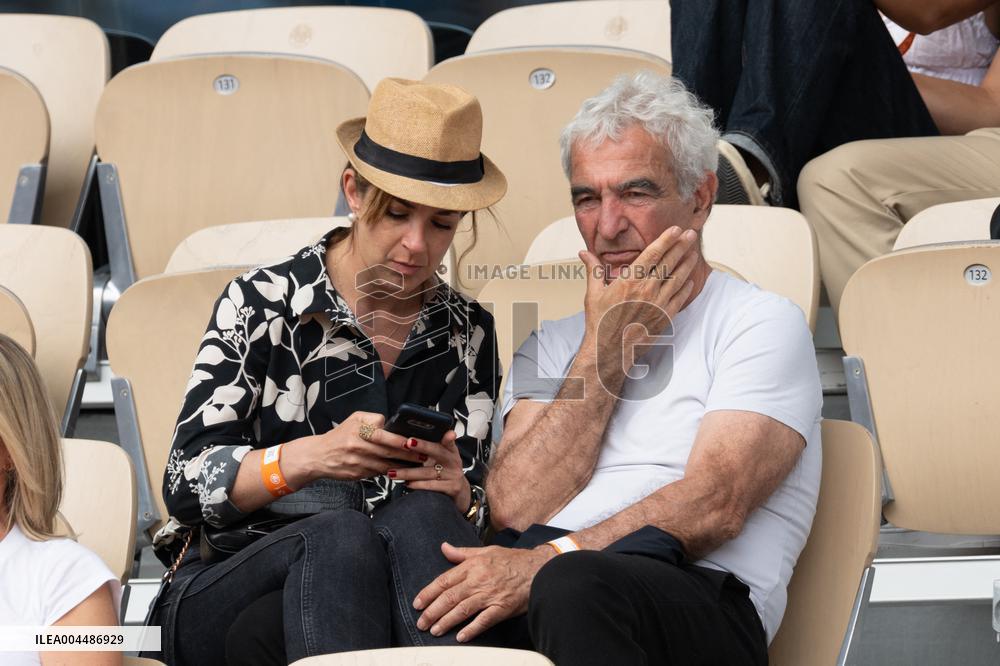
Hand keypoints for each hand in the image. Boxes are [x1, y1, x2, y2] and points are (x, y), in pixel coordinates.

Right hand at [281, 411, 421, 484]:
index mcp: (359, 431)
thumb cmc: (340, 435)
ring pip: (386, 465)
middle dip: (408, 455)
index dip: (400, 440)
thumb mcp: (354, 419)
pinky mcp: (358, 475)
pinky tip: (403, 471)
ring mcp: (358, 463)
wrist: (318, 456)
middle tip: (424, 455)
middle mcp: (358, 447)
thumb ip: (373, 419)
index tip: (414, 441)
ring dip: (404, 466)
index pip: (384, 435)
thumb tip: (391, 423)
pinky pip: (379, 473)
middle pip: (388, 452)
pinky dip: (392, 472)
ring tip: (418, 464)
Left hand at [389, 431, 470, 510]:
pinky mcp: (451, 488)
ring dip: (409, 472)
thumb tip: (409, 439)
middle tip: (408, 442)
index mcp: (450, 450)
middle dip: (422, 446)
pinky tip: (406, 484)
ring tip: (392, 472)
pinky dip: (418, 485)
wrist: (459, 491)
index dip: (447, 437)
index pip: (449, 440)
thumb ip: (430, 447)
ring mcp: (453, 475)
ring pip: (428, 472)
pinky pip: (431, 485)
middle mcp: (453, 461)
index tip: (446, 432)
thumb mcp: (442, 457)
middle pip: (437, 451)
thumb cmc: (444, 470)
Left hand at [413, 543, 554, 641]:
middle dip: (432, 611)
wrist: (538, 568)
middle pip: (449, 597)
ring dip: (446, 621)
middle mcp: (479, 580)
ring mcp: (490, 595)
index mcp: (473, 566)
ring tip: (434, 630)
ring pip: (462, 610)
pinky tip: (460, 637)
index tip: (418, 603)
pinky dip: (471, 630)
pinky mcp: (502, 608)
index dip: (428, 593)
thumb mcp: (486, 551)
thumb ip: (462, 553)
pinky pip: (483, 621)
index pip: (444, 581)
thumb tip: (444, 548)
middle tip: (421, 622)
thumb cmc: (512, 560)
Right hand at [579, 226, 698, 367]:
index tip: (676, 230)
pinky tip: (689, 280)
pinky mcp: (665, 317)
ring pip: (678, 278)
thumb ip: (593, 269)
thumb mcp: (594, 293)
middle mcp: (647, 289)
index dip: (666, 239)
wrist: (609, 349)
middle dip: (681, 246)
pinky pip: (680, 298)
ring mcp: (658, 303)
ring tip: (693, 253)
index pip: (652, 253)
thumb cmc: (600, 322)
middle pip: (669, 262)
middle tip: (691, 235)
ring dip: (687, 264)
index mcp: (630, 280)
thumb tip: (583, 252)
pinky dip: (686, 287)